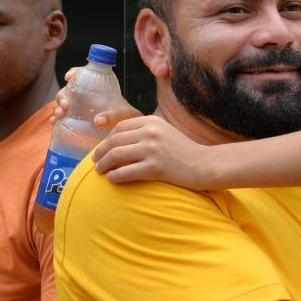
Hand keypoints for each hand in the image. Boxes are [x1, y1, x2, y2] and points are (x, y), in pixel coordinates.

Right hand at [50, 67, 139, 127]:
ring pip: (63, 103)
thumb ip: (116, 115)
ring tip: (59, 115)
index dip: (75, 72)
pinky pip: (62, 117)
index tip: (69, 77)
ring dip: (58, 107)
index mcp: (99, 87)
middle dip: (62, 95)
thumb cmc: (127, 119)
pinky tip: (53, 123)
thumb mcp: (127, 114)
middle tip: (65, 104)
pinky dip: (55, 119)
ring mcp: (79, 108)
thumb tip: (99, 120)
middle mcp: (86, 96)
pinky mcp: (75, 120)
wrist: (125, 132)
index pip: (85, 74)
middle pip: (69, 90)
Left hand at [92, 116, 213, 186]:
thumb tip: (118, 140)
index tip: (103, 148)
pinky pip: (125, 172)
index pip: (120, 127)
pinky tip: (111, 180)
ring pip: (116, 156)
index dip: (107, 138)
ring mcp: (153, 149)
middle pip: (114, 141)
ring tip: (99, 171)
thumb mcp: (166, 132)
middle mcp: (151, 132)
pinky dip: (114, 176)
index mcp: (152, 121)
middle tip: (95, 161)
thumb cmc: (184, 151)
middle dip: (101, 152)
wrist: (205, 165)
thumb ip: (146, 131)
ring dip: (103, 164)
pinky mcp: (155, 167)